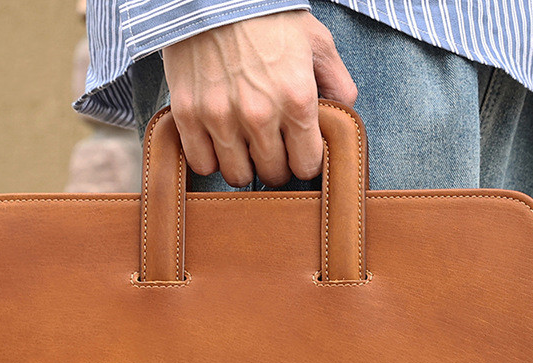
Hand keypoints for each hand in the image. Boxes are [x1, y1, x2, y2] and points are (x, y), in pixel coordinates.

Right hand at [160, 10, 357, 186]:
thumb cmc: (270, 16)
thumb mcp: (317, 42)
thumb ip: (338, 83)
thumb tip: (343, 115)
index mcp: (297, 99)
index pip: (307, 166)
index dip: (304, 161)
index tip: (297, 150)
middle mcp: (260, 114)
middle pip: (272, 175)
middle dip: (276, 165)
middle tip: (271, 148)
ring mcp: (220, 116)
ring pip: (237, 177)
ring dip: (243, 166)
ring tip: (244, 147)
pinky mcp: (188, 114)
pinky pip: (202, 164)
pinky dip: (211, 159)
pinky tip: (218, 142)